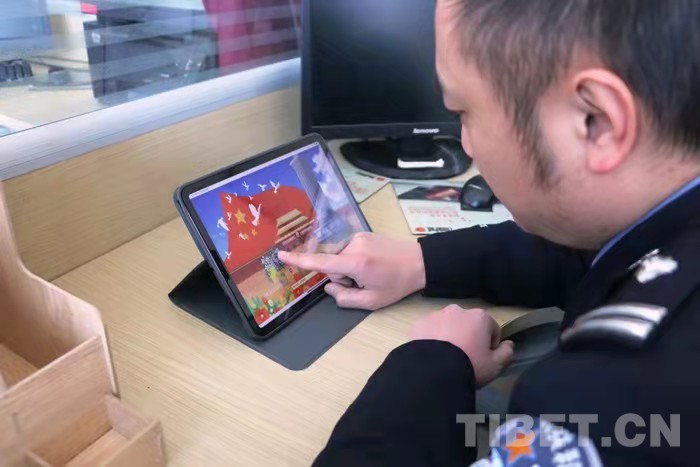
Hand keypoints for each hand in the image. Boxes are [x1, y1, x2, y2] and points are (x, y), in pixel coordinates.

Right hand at [278, 232, 425, 309]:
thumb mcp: (371, 302)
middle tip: (364, 283)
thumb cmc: (397, 284)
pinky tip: (372, 264)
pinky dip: (354, 260)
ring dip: (349, 268)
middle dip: (341, 277)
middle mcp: (353, 245)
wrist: (420, 262)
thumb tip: (329, 287)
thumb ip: (344, 299)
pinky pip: (348, 250)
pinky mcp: (363, 233)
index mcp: (355, 263)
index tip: (281, 256)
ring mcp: (358, 237)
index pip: (320, 263)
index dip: (299, 261)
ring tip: (371, 273)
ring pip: (340, 258)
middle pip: (331, 265)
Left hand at [410, 305, 513, 386]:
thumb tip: (509, 344)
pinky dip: (432, 339)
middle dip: (468, 337)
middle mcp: (457, 310)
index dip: (490, 345)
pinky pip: (430, 331)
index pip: (492, 329)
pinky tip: (432, 355)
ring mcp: (436, 315)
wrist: (432, 370)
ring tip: (446, 357)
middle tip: (464, 358)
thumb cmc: (470, 365)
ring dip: (449, 336)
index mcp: (479, 317)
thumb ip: (506, 353)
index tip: (484, 359)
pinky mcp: (419, 324)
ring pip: (448, 325)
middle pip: (468, 325)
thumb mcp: (495, 366)